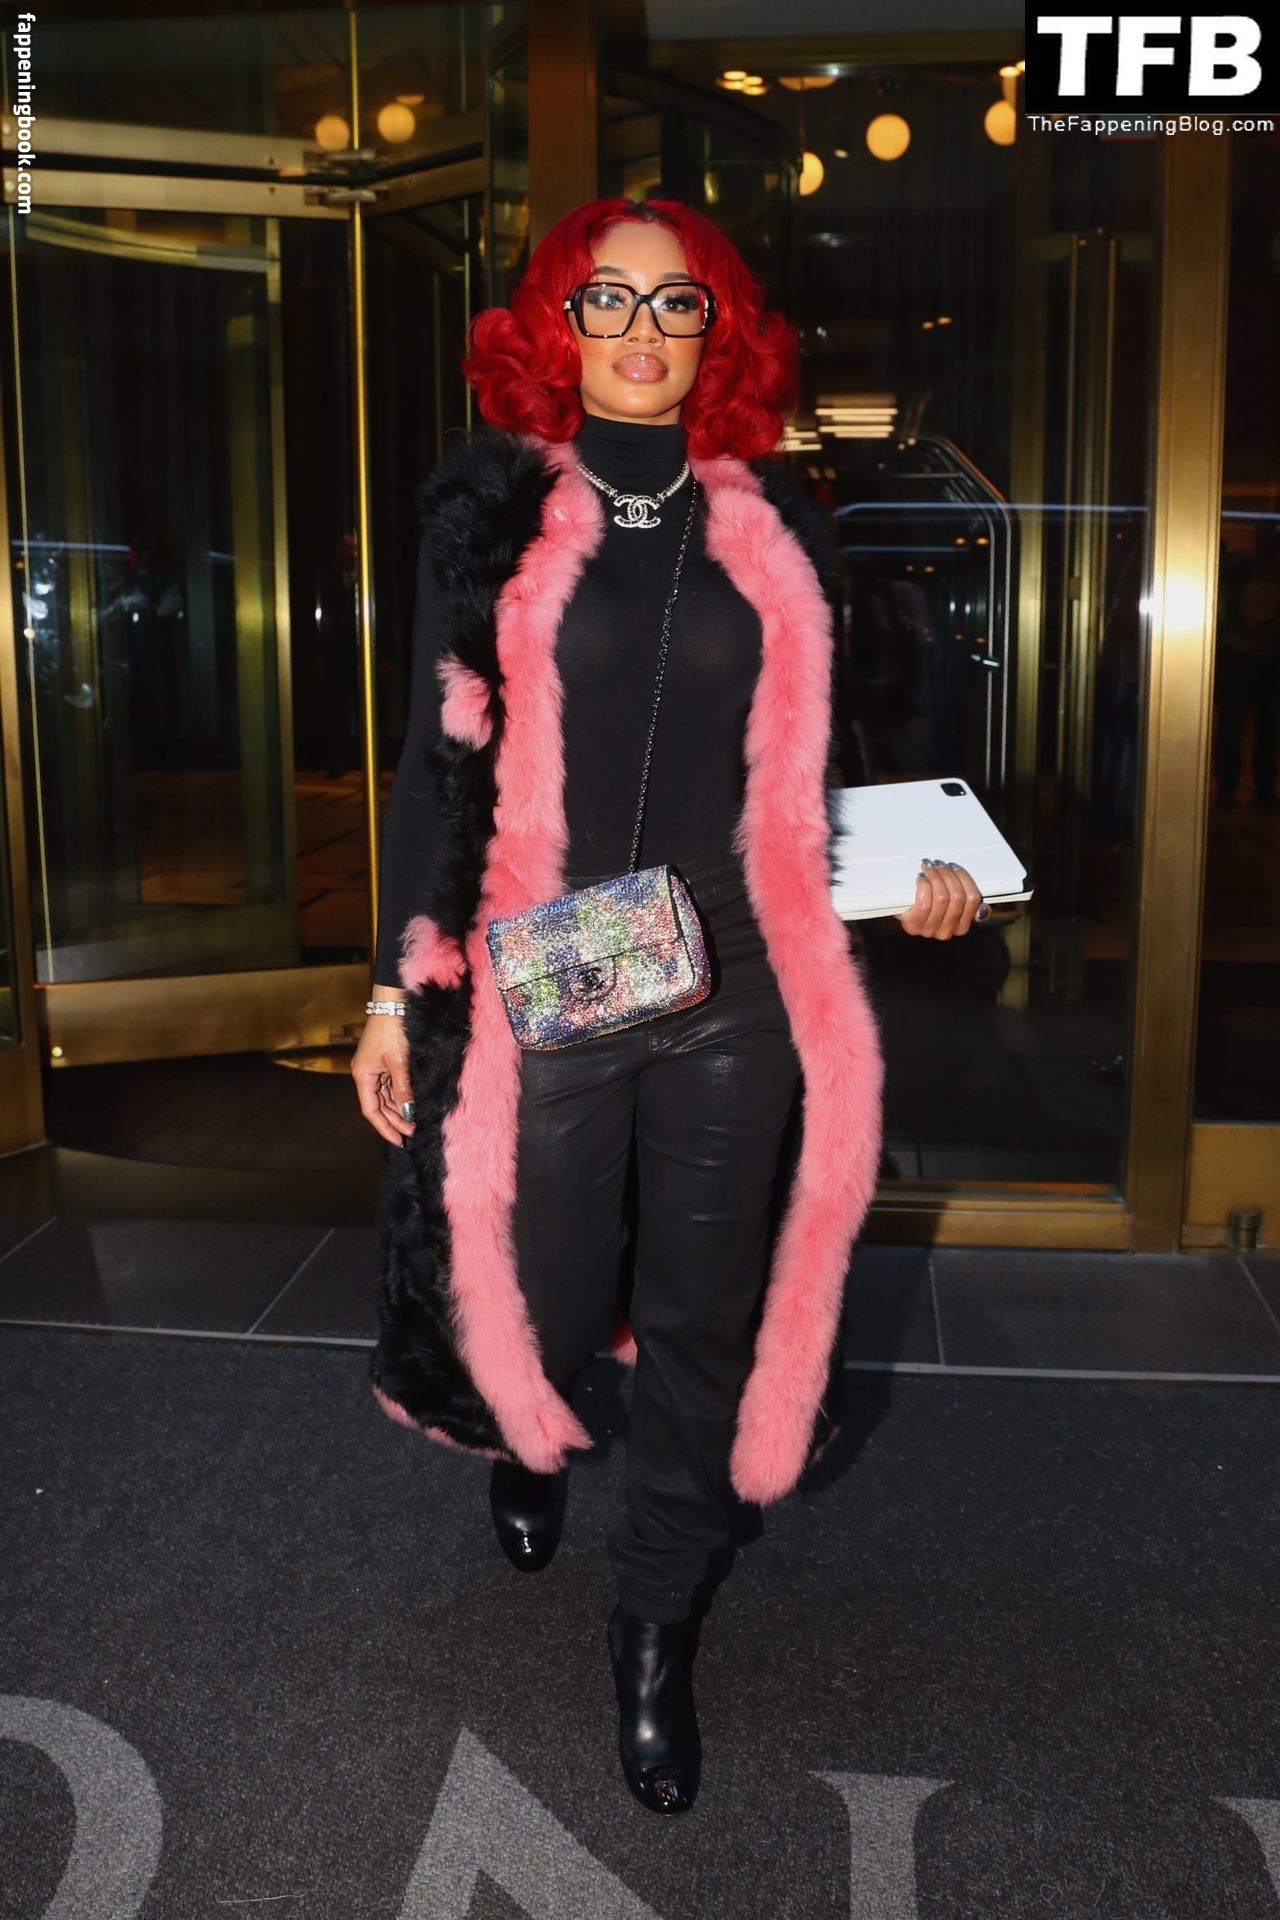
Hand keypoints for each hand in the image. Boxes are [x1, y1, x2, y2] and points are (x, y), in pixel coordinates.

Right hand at [352, 996, 415, 1146]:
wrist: (393, 1003)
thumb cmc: (393, 1030)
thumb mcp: (399, 1062)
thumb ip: (403, 1089)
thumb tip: (408, 1113)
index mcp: (363, 1076)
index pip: (371, 1110)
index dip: (384, 1127)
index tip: (399, 1140)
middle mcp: (365, 1074)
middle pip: (378, 1106)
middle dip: (394, 1120)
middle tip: (412, 1133)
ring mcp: (374, 1068)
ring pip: (384, 1097)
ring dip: (397, 1110)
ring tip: (413, 1122)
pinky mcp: (383, 1062)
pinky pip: (390, 1086)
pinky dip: (399, 1096)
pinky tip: (410, 1104)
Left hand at [896, 859, 988, 938]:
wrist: (901, 912)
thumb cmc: (926, 905)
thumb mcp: (949, 906)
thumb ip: (966, 904)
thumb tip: (983, 909)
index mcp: (960, 926)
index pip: (973, 899)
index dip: (964, 878)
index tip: (954, 867)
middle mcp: (947, 931)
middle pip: (957, 896)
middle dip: (948, 875)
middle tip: (939, 864)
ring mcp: (929, 930)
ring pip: (941, 897)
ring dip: (935, 877)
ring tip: (928, 868)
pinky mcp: (913, 925)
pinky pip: (925, 903)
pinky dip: (924, 886)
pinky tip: (921, 879)